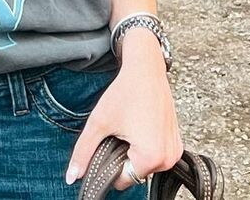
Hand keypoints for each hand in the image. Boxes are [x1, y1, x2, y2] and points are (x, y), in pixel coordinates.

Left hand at [65, 42, 182, 188]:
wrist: (146, 69)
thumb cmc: (125, 92)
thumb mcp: (99, 123)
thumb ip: (83, 152)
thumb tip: (71, 176)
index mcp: (151, 158)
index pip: (123, 180)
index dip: (110, 164)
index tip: (109, 142)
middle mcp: (168, 159)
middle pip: (135, 171)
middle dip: (123, 155)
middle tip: (120, 129)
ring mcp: (175, 151)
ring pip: (146, 163)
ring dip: (135, 150)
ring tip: (131, 125)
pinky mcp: (177, 142)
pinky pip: (157, 154)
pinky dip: (147, 145)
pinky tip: (141, 124)